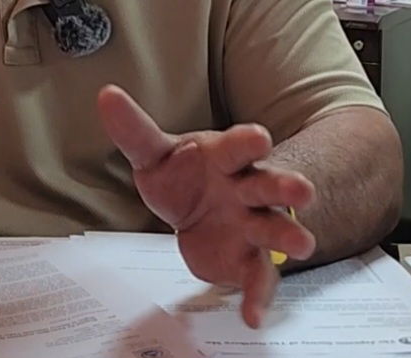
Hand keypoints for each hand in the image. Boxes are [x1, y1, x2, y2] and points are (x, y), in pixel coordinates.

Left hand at [98, 86, 315, 326]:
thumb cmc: (183, 171)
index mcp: (225, 156)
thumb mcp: (154, 151)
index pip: (238, 144)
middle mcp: (246, 187)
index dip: (248, 141)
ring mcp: (251, 224)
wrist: (198, 205)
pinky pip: (259, 277)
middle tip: (302, 190)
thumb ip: (134, 129)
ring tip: (303, 244)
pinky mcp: (248, 258)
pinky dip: (258, 296)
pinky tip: (252, 314)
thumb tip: (106, 96)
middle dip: (286, 186)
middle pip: (269, 184)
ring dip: (289, 235)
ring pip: (275, 228)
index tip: (259, 137)